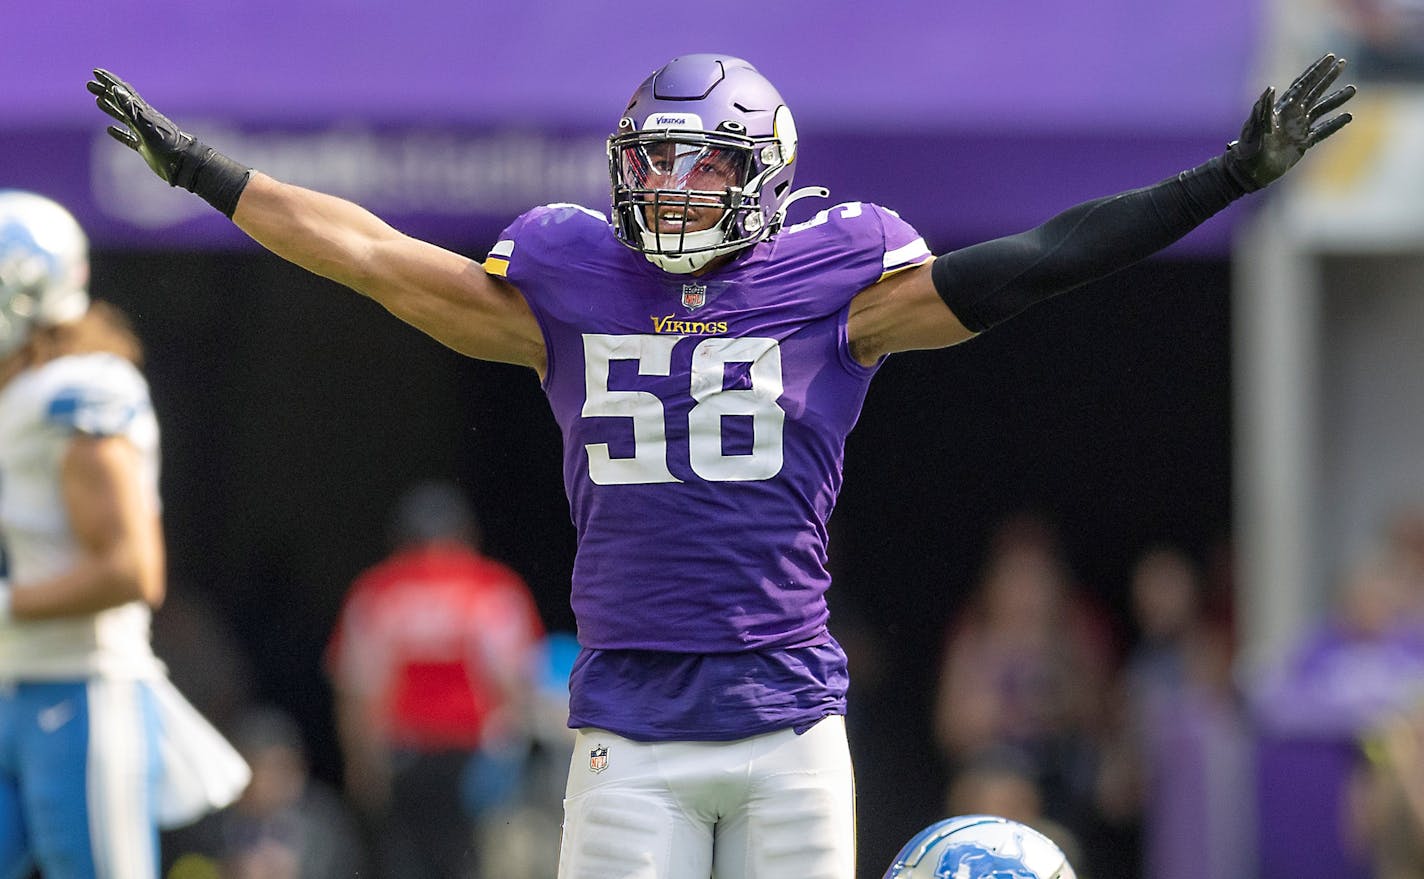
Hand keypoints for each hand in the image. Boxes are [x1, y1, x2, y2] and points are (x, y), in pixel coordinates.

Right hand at [87, 69, 203, 187]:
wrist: (184, 164)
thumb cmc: (168, 145)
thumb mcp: (146, 126)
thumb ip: (131, 109)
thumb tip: (116, 89)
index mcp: (144, 112)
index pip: (124, 92)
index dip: (109, 81)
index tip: (95, 72)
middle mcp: (143, 120)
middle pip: (121, 102)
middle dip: (105, 92)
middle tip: (89, 84)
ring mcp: (144, 133)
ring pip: (123, 117)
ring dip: (110, 108)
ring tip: (97, 100)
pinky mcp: (145, 147)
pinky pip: (128, 138)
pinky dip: (118, 133)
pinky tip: (110, 130)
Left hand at [1225, 53, 1355, 190]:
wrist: (1249, 171)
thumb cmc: (1248, 148)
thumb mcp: (1254, 127)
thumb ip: (1262, 108)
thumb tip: (1270, 88)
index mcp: (1282, 108)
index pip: (1302, 84)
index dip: (1316, 70)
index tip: (1331, 57)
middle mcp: (1292, 115)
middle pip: (1314, 91)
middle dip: (1328, 77)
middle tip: (1343, 63)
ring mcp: (1299, 128)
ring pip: (1322, 109)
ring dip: (1337, 99)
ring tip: (1352, 89)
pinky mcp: (1303, 143)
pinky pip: (1323, 131)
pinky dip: (1335, 124)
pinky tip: (1348, 116)